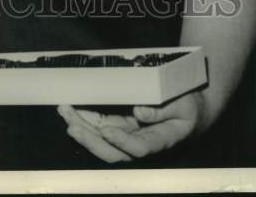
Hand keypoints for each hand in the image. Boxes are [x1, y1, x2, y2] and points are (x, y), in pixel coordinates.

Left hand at [58, 91, 206, 162]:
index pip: (139, 148)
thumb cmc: (188, 106)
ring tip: (64, 111)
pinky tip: (69, 110)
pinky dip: (83, 120)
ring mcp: (129, 137)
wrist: (191, 111)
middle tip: (71, 124)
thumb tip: (140, 112)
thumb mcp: (184, 104)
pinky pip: (100, 128)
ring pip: (102, 141)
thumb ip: (164, 109)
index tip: (106, 130)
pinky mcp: (121, 127)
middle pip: (113, 152)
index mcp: (161, 140)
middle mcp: (142, 143)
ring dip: (81, 129)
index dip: (122, 142)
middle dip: (90, 140)